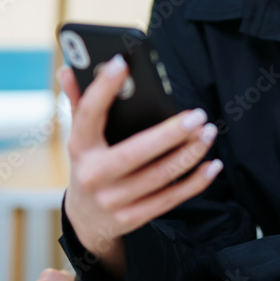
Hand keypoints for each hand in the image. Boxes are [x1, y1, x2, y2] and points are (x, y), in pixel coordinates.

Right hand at [58, 55, 222, 270]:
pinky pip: (170, 199)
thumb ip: (79, 102)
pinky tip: (211, 164)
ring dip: (189, 154)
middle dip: (170, 134)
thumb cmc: (90, 163)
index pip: (87, 114)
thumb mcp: (80, 136)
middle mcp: (92, 175)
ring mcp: (113, 201)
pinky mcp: (132, 218)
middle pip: (135, 152)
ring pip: (159, 176)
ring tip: (208, 132)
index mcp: (78, 147)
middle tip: (197, 115)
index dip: (102, 88)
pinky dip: (195, 182)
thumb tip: (68, 69)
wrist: (86, 219)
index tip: (121, 62)